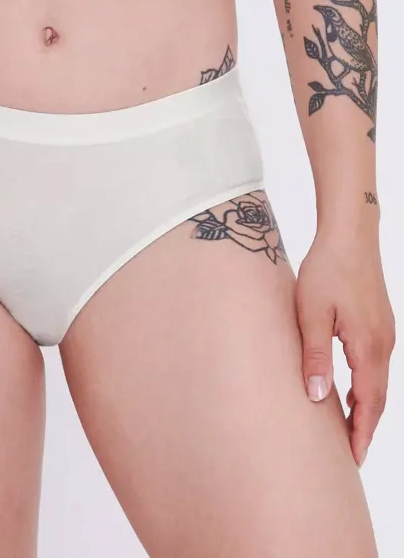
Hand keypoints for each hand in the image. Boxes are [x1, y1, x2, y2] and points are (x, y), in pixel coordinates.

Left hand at [296, 231, 394, 466]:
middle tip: (352, 454)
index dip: (361, 432)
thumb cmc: (327, 271)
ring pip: (378, 381)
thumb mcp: (311, 315)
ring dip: (367, 407)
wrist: (349, 237)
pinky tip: (351, 388)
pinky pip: (375, 364)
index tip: (353, 459)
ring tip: (349, 427)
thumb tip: (317, 397)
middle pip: (378, 397)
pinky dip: (367, 385)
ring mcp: (385, 333)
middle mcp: (384, 344)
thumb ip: (315, 356)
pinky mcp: (379, 323)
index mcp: (368, 347)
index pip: (369, 403)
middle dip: (366, 427)